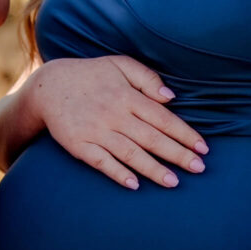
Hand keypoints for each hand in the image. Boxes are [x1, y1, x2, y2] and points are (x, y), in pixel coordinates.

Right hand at [27, 56, 208, 188]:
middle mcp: (113, 114)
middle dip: (177, 154)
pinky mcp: (79, 144)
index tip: (203, 148)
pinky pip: (100, 161)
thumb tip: (170, 98)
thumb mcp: (119, 65)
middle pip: (151, 137)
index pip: (162, 118)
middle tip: (199, 168)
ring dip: (152, 168)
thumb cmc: (90, 75)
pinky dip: (117, 173)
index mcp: (127, 95)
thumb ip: (147, 78)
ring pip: (129, 152)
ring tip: (173, 182)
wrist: (48, 86)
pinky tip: (134, 184)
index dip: (184, 133)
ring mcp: (95, 131)